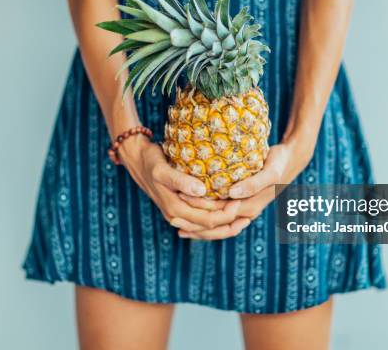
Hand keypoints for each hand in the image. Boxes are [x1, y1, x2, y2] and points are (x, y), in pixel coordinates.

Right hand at [119, 136, 238, 230]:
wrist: (137, 160)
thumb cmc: (151, 161)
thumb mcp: (163, 169)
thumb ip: (181, 181)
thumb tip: (202, 191)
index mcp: (175, 209)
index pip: (209, 220)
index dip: (227, 214)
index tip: (241, 201)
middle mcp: (177, 216)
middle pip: (211, 228)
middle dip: (230, 221)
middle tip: (249, 209)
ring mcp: (178, 214)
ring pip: (207, 228)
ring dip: (225, 224)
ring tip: (245, 215)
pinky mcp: (181, 208)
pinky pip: (201, 221)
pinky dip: (216, 219)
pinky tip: (230, 212)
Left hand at [178, 141, 312, 239]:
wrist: (290, 160)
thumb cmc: (279, 163)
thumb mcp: (271, 172)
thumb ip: (253, 184)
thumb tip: (232, 194)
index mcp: (250, 207)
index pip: (220, 217)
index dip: (200, 212)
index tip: (181, 200)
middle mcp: (245, 212)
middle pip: (215, 225)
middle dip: (194, 224)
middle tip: (172, 218)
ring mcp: (242, 209)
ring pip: (216, 225)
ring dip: (197, 225)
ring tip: (176, 223)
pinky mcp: (240, 203)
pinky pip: (220, 217)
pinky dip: (205, 218)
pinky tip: (190, 213)